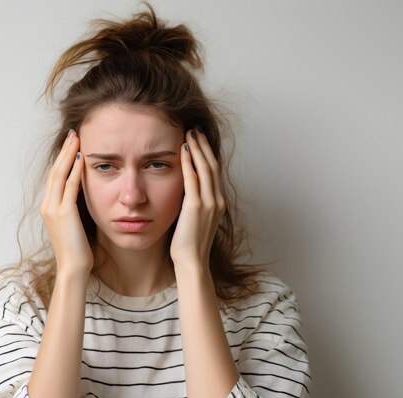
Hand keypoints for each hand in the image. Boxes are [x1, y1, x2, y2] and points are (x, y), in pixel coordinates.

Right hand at [40, 129, 93, 278]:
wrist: (73, 267)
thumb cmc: (77, 250)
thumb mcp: (74, 225)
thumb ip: (74, 210)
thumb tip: (83, 197)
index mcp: (49, 208)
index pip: (55, 177)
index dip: (62, 159)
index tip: (72, 144)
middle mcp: (47, 206)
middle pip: (55, 171)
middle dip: (64, 151)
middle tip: (73, 134)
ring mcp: (53, 209)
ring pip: (60, 175)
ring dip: (68, 155)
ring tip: (76, 139)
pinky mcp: (64, 213)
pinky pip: (70, 187)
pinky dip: (75, 171)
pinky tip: (81, 159)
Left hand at [170, 129, 225, 268]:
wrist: (192, 261)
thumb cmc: (190, 244)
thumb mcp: (196, 220)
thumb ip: (194, 204)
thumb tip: (186, 191)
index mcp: (219, 203)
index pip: (215, 172)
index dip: (208, 153)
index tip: (200, 140)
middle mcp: (217, 200)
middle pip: (212, 165)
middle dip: (204, 145)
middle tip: (195, 129)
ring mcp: (209, 203)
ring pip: (205, 168)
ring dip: (197, 148)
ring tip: (190, 133)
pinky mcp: (196, 207)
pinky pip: (193, 179)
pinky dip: (189, 162)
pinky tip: (184, 150)